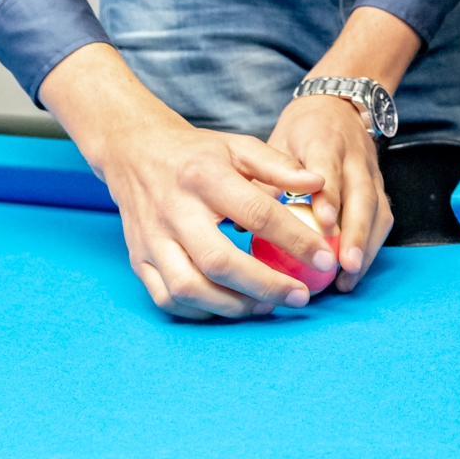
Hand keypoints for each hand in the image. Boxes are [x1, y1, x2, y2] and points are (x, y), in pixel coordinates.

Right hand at [41, 43, 334, 319]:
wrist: (135, 153)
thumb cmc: (197, 154)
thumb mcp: (239, 147)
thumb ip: (280, 166)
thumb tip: (320, 185)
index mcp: (204, 176)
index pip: (257, 214)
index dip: (296, 240)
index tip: (324, 259)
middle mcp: (174, 210)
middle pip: (219, 261)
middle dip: (265, 285)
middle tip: (300, 296)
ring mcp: (152, 239)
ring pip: (189, 287)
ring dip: (233, 305)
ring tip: (267, 306)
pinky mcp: (138, 260)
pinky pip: (167, 298)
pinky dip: (200, 311)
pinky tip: (229, 307)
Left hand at [271, 4, 423, 290]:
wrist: (339, 102)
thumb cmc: (301, 129)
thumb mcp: (278, 142)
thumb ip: (267, 177)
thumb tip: (241, 222)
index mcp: (323, 138)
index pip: (329, 167)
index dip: (329, 194)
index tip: (324, 221)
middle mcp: (354, 155)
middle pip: (362, 195)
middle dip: (356, 232)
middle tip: (342, 265)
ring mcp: (371, 171)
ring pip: (378, 209)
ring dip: (366, 246)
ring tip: (347, 277)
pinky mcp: (380, 185)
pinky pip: (383, 217)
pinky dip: (371, 245)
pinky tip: (354, 271)